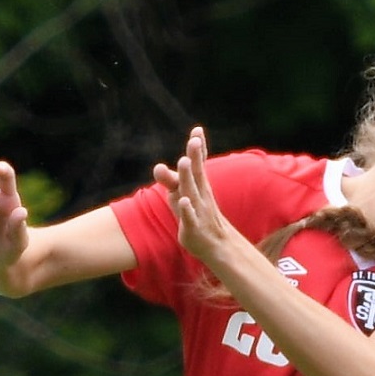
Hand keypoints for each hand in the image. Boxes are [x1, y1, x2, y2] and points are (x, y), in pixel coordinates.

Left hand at [152, 127, 242, 264]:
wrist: (215, 245)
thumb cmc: (196, 216)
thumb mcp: (182, 196)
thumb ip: (170, 180)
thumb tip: (158, 167)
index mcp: (199, 185)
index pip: (199, 164)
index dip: (199, 148)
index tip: (197, 130)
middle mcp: (200, 194)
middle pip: (197, 173)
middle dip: (195, 157)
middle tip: (194, 140)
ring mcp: (198, 210)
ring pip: (191, 191)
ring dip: (187, 177)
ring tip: (183, 161)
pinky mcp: (193, 227)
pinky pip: (189, 217)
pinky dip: (186, 208)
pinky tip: (182, 200)